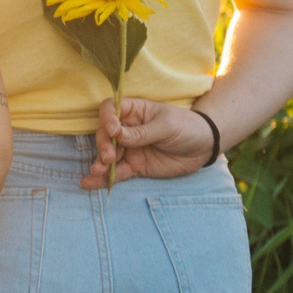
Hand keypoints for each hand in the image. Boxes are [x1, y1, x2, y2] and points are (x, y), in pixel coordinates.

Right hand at [87, 97, 218, 186]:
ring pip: (108, 154)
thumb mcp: (168, 126)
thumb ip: (143, 133)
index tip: (113, 130)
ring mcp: (130, 149)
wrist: (205, 147)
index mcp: (135, 112)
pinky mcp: (135, 166)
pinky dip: (103, 179)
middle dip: (104, 145)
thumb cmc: (188, 127)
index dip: (107, 118)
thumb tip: (118, 136)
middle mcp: (128, 129)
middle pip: (105, 134)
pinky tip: (88, 183)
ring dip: (100, 162)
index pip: (111, 109)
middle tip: (110, 156)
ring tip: (98, 170)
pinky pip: (117, 172)